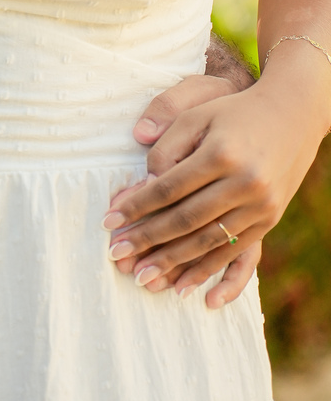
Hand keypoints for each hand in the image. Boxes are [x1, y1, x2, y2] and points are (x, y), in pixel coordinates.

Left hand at [103, 73, 321, 307]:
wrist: (291, 115)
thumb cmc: (231, 113)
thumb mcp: (196, 114)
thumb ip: (165, 145)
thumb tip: (142, 183)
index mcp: (221, 154)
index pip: (169, 187)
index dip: (137, 206)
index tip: (109, 221)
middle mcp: (244, 182)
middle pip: (186, 219)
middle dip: (147, 240)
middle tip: (116, 255)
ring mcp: (261, 205)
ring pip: (209, 242)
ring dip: (173, 263)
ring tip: (143, 277)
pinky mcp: (270, 220)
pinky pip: (235, 253)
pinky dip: (209, 271)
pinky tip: (186, 288)